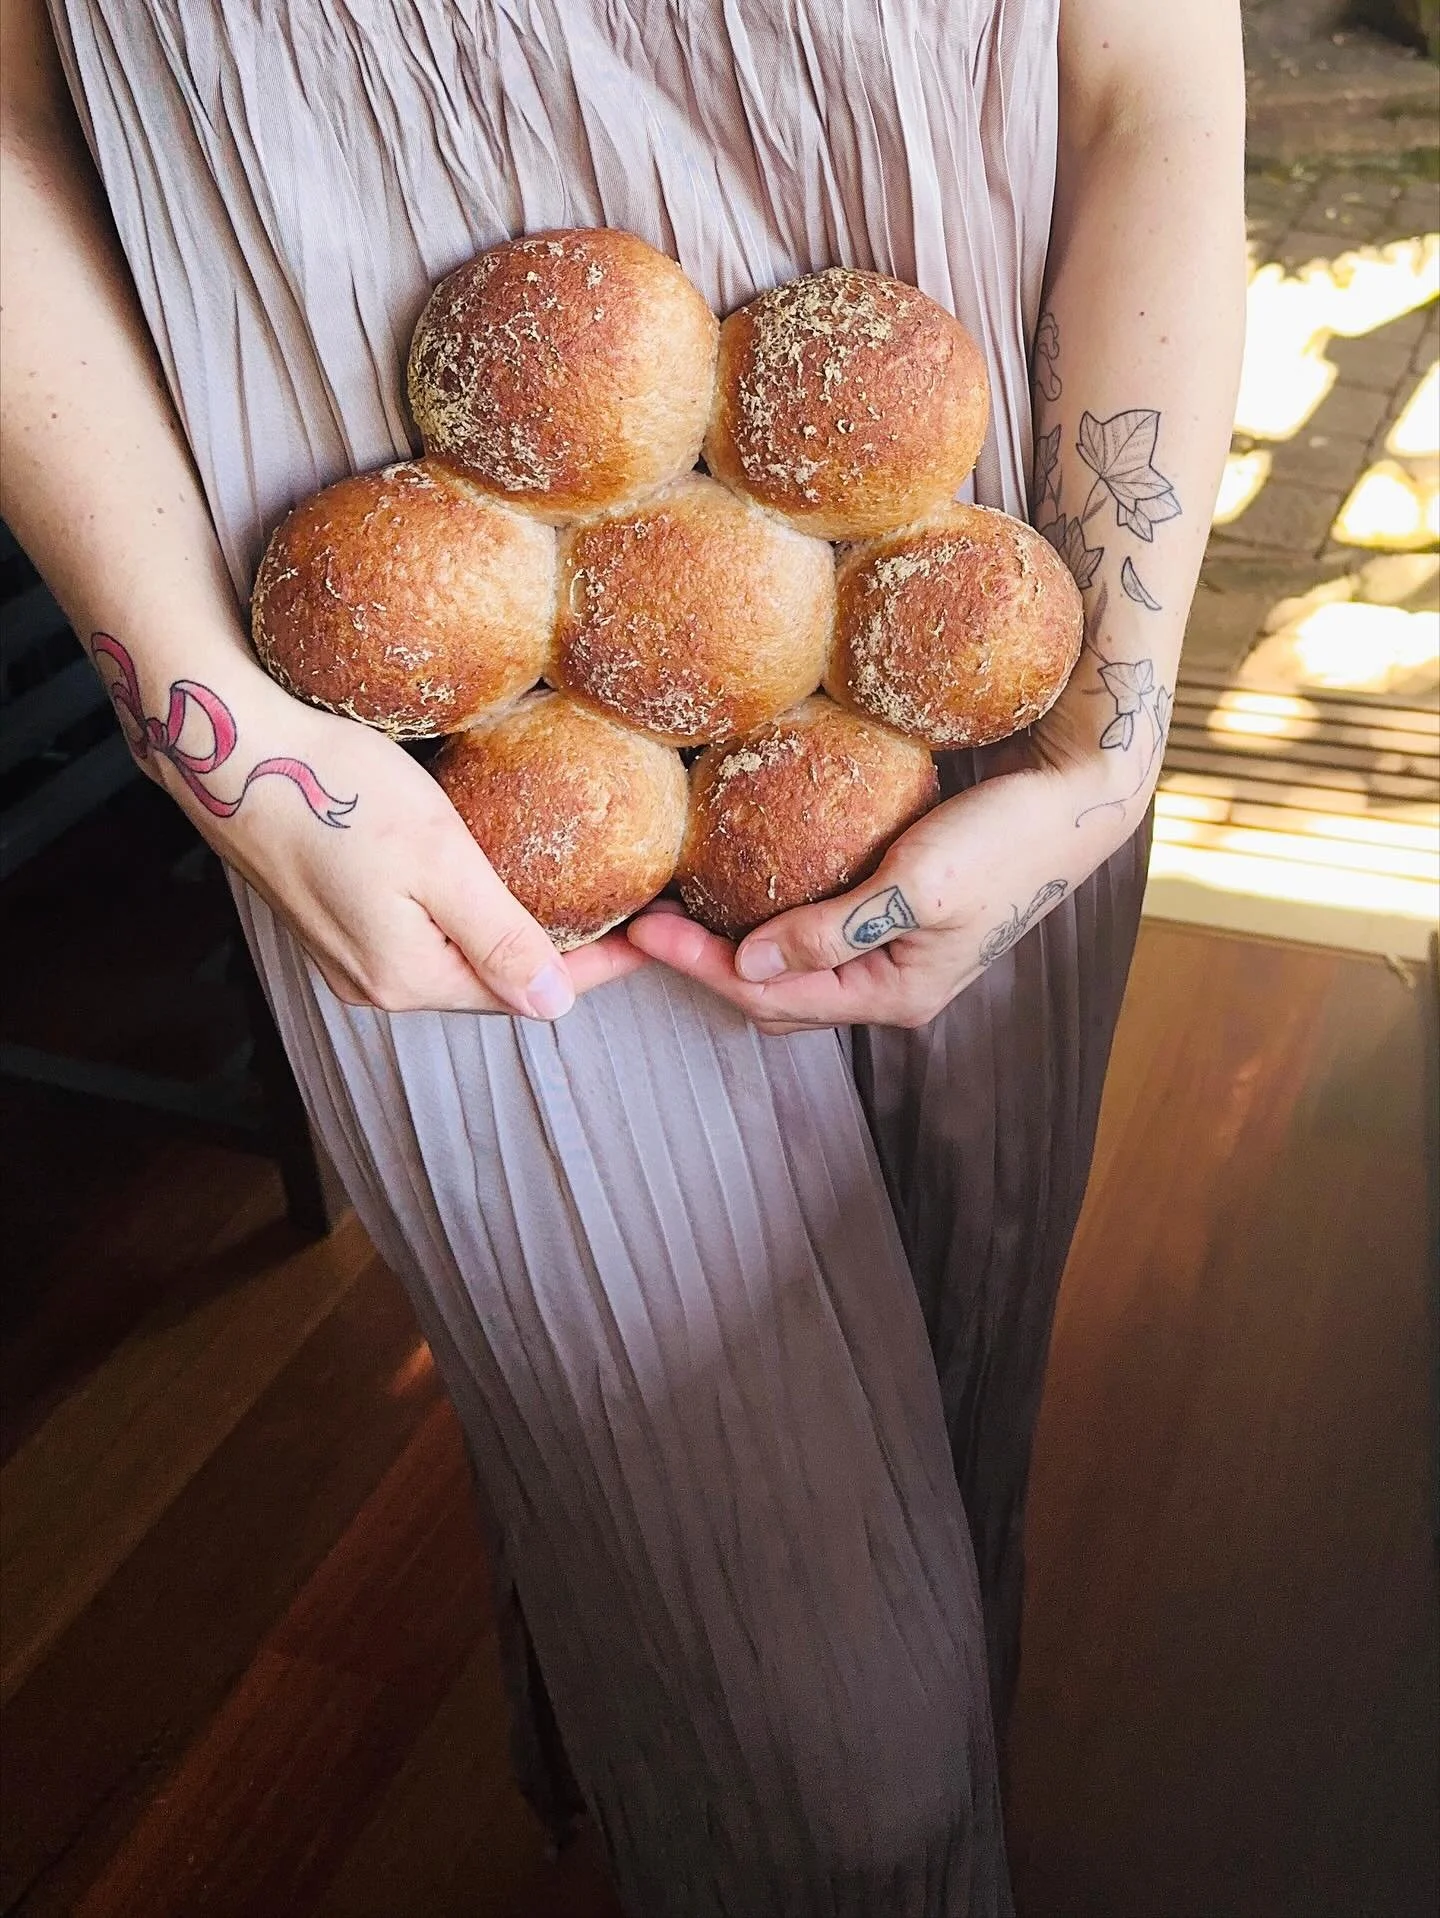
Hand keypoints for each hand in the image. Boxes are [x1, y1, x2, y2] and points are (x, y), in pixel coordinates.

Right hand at [110, 648, 646, 1016]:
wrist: (225, 746)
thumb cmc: (336, 787)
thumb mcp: (437, 858)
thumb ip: (498, 936)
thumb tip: (556, 1009)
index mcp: (405, 978)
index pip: (526, 991)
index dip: (597, 965)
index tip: (655, 935)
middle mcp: (373, 984)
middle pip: (490, 982)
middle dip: (560, 955)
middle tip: (628, 914)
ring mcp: (346, 956)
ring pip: (454, 960)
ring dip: (513, 936)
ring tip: (576, 900)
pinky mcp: (331, 919)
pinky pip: (420, 936)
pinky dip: (467, 919)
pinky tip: (492, 884)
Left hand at [627, 740, 1137, 1034]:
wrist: (1075, 797)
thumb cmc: (1005, 838)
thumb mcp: (916, 888)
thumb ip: (830, 934)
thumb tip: (745, 967)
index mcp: (892, 996)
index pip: (767, 1000)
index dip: (697, 968)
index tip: (641, 928)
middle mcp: (889, 988)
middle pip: (772, 999)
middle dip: (704, 967)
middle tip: (644, 922)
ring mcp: (894, 956)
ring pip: (791, 971)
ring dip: (733, 946)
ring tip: (678, 906)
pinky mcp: (897, 916)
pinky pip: (815, 933)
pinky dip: (770, 919)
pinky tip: (741, 881)